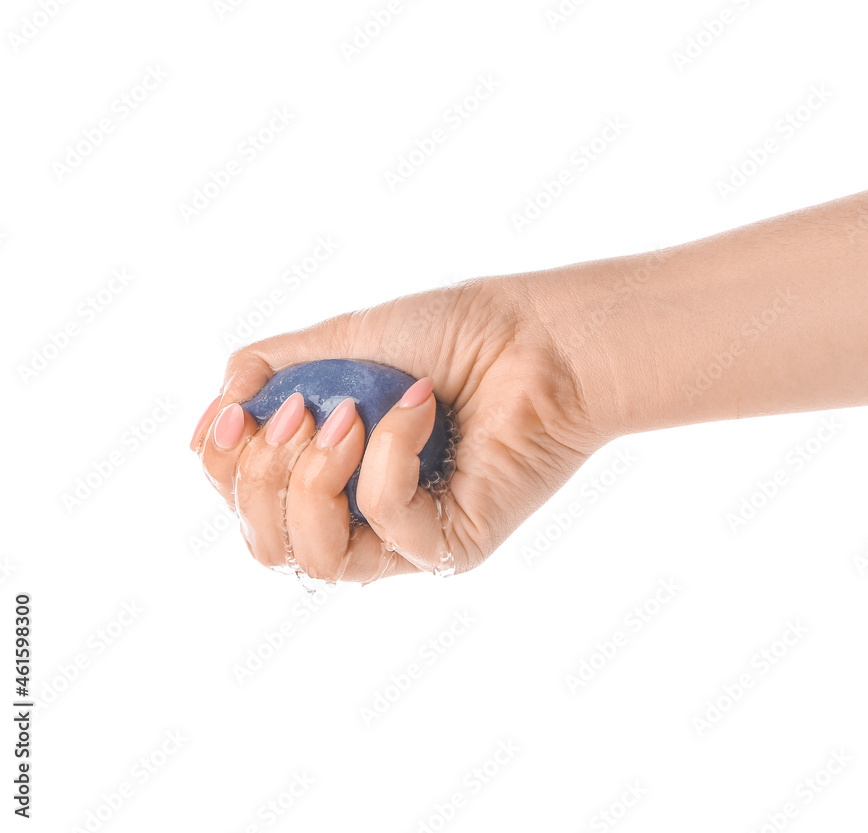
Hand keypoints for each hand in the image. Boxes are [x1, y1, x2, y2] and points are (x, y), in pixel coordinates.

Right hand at [190, 278, 599, 582]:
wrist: (540, 335)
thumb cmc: (456, 334)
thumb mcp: (341, 341)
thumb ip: (269, 375)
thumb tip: (208, 420)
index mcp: (334, 478)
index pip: (249, 508)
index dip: (225, 469)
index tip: (237, 411)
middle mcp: (365, 520)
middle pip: (269, 547)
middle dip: (262, 476)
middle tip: (298, 410)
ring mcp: (409, 540)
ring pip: (316, 560)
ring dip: (310, 479)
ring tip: (346, 414)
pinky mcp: (452, 547)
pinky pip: (389, 523)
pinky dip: (388, 454)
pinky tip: (416, 405)